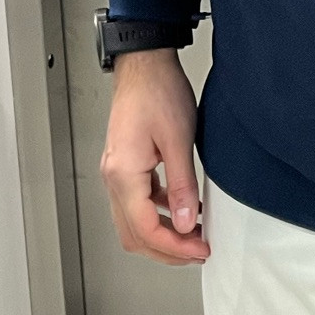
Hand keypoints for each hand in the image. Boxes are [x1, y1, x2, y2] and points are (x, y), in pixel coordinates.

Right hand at [99, 48, 206, 265]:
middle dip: (166, 250)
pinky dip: (159, 214)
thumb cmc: (157, 91)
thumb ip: (182, 186)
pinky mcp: (125, 165)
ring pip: (133, 222)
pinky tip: (182, 210)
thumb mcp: (178, 140)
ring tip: (192, 236)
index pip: (145, 229)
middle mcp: (114, 176)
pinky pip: (138, 202)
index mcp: (123, 173)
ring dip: (162, 234)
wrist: (145, 63)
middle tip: (197, 251)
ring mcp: (117, 171)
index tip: (200, 250)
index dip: (175, 247)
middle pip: (133, 234)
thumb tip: (188, 223)